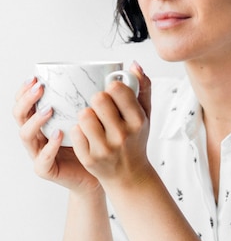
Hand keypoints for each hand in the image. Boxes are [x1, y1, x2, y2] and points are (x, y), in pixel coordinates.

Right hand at [13, 77, 100, 193]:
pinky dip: (49, 147)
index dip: (25, 90)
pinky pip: (42, 159)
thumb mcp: (94, 115)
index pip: (26, 103)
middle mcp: (38, 135)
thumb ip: (95, 97)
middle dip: (26, 100)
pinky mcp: (46, 169)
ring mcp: (39, 152)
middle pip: (20, 115)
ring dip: (35, 120)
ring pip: (25, 135)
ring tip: (49, 110)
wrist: (102, 172)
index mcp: (44, 121)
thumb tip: (114, 71)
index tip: (36, 77)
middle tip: (40, 88)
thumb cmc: (96, 142)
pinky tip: (58, 135)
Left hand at [70, 63, 151, 189]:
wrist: (129, 175)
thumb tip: (135, 65)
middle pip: (98, 99)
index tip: (112, 92)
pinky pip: (75, 132)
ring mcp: (105, 148)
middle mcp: (123, 135)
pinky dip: (79, 131)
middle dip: (97, 100)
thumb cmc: (136, 140)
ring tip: (93, 121)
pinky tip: (88, 136)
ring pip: (83, 115)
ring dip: (86, 115)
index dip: (112, 87)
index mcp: (138, 121)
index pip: (117, 90)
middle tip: (100, 107)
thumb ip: (143, 88)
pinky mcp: (89, 158)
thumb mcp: (146, 115)